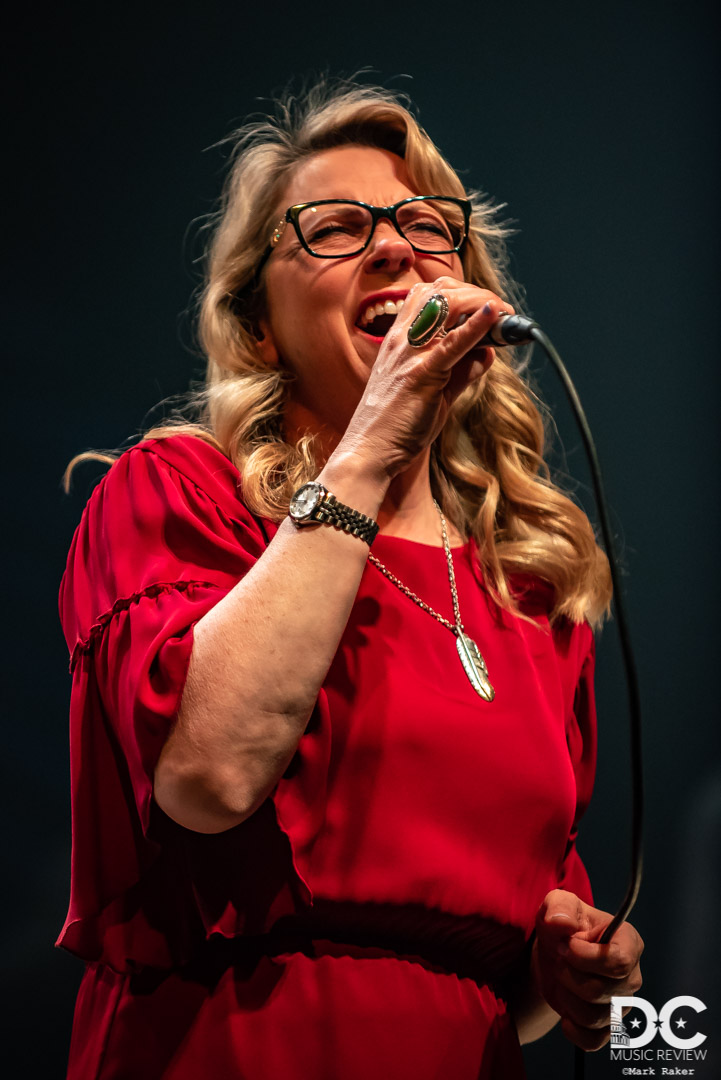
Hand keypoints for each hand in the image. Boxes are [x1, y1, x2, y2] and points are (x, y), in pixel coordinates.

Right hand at [339, 277, 511, 480]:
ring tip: (504, 316)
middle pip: (441, 292)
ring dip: (481, 303)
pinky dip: (476, 326)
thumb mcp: (433, 391)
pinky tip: (493, 314)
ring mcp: (410, 354)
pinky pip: (452, 344)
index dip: (461, 292)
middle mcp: (402, 339)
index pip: (428, 294)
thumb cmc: (396, 425)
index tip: (486, 307)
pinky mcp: (421, 375)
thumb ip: (461, 370)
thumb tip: (487, 353)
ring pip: (447, 307)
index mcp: (399, 339)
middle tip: (503, 313)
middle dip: (477, 294)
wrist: (369, 452)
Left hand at [533, 889, 643, 1050]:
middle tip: (559, 961)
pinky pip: (593, 1041)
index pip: (619, 961)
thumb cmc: (562, 926)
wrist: (551, 954)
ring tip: (561, 980)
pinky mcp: (607, 1026)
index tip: (564, 946)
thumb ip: (560, 907)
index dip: (585, 958)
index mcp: (628, 942)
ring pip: (595, 1016)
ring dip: (567, 998)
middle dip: (569, 976)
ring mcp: (621, 1003)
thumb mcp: (557, 905)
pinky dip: (573, 1030)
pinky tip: (565, 1012)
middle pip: (602, 990)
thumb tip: (562, 923)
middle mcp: (631, 975)